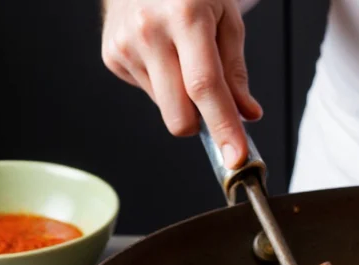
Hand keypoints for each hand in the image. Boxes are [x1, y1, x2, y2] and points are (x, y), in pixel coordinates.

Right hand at [101, 0, 261, 167]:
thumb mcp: (226, 18)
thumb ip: (236, 70)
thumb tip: (247, 114)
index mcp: (185, 16)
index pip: (205, 87)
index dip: (223, 127)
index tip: (235, 156)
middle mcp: (149, 31)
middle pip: (179, 113)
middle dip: (202, 123)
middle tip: (214, 103)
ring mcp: (125, 45)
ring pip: (165, 108)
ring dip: (182, 97)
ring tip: (182, 57)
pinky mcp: (111, 55)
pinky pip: (149, 94)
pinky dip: (163, 84)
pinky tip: (163, 55)